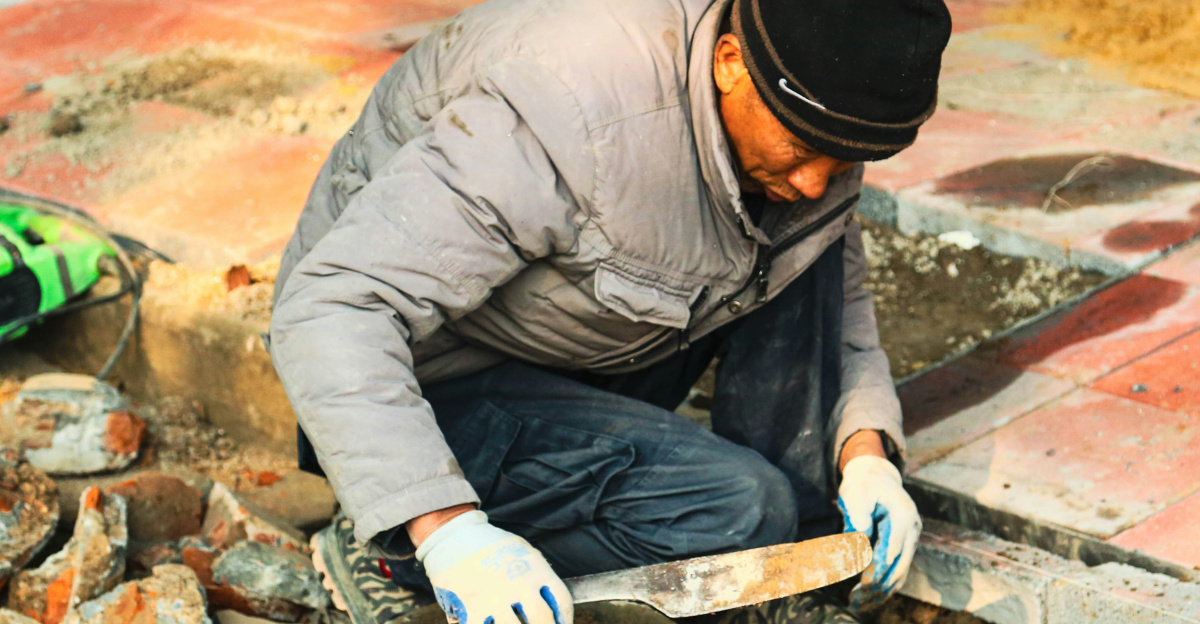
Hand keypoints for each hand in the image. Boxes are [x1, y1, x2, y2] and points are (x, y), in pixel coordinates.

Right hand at [417, 510, 571, 623]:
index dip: (565, 620)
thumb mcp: (522, 551)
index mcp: (535, 568)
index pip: (561, 602)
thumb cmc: (490, 547)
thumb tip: (553, 607)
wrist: (453, 536)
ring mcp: (495, 597)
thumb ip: (538, 576)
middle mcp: (518, 583)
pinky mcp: (472, 608)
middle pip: (542, 619)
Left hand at [837, 455, 920, 611]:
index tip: (869, 577)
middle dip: (880, 581)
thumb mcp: (858, 491)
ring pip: (900, 572)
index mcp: (904, 513)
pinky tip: (867, 599)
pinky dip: (884, 586)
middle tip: (858, 595)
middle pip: (900, 562)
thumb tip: (861, 532)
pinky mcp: (903, 548)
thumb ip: (859, 510)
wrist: (876, 478)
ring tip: (858, 602)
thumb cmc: (863, 484)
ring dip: (881, 589)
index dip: (883, 560)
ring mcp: (910, 540)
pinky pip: (897, 572)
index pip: (896, 542)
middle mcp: (912, 528)